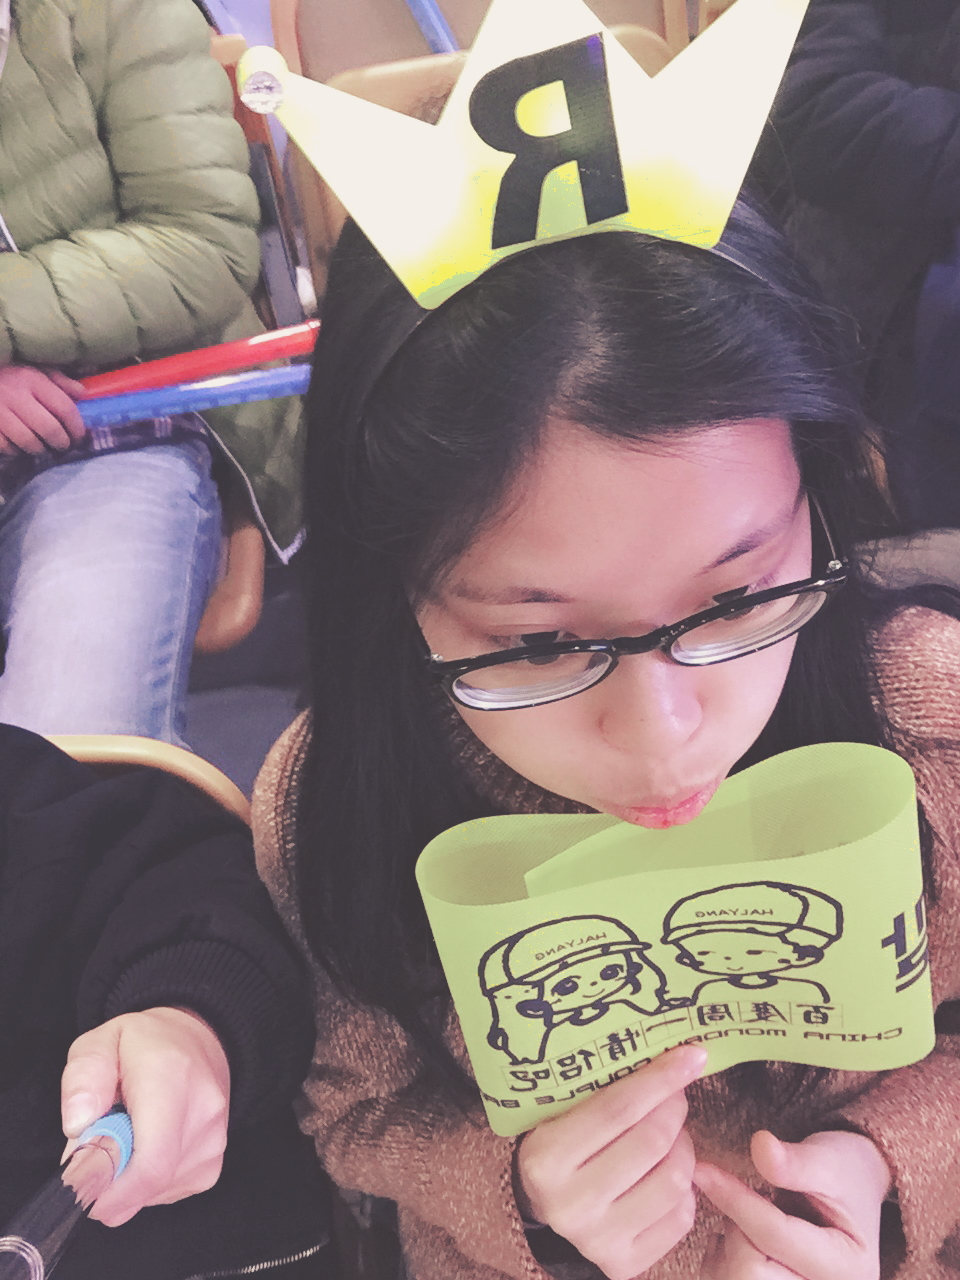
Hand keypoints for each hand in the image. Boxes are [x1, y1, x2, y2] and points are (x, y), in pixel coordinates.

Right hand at [0, 365, 85, 453]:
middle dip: (61, 443)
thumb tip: (81, 394)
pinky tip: (19, 446)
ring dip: (40, 449)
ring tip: (43, 447)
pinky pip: (6, 447)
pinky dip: (16, 450)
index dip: (76, 427)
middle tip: (64, 446)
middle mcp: (15, 395)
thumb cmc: (8, 371)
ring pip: (28, 442)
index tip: (79, 435)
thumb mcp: (33, 367)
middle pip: (49, 429)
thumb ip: (58, 380)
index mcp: (31, 379)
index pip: (64, 408)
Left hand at [60, 1007, 230, 1225]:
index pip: (151, 1163)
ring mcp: (213, 1143)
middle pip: (147, 1184)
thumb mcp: (101, 1041)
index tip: (82, 1186)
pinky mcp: (212, 1165)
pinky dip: (145, 1184)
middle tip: (97, 1148)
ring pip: (152, 1194)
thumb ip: (84, 1077)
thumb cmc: (145, 1044)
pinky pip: (165, 1193)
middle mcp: (203, 1112)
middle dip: (109, 1182)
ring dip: (127, 1180)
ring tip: (127, 1137)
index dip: (110, 1191)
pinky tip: (146, 1147)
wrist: (196, 1043)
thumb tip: (79, 1125)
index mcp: (172, 1077)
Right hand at [515, 1044, 705, 1278]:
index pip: (618, 1108)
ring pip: (674, 1180)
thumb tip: (673, 1056)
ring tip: (670, 1136)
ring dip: (683, 1147)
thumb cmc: (559, 1147)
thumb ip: (603, 1089)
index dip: (660, 1079)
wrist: (542, 1211)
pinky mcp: (624, 1264)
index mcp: (545, 1158)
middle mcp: (570, 1204)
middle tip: (675, 1095)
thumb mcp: (560, 1114)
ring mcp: (598, 1239)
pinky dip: (685, 1188)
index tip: (691, 1055)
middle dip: (674, 1108)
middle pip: (652, 1142)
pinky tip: (666, 1172)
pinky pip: (681, 1218)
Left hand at [695, 1129, 891, 1279]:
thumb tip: (761, 1145)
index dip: (734, 1198)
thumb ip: (795, 1161)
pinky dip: (721, 1260)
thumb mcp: (828, 1161)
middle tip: (748, 1201)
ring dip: (727, 1245)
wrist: (850, 1199)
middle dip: (735, 1229)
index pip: (773, 1235)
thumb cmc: (841, 1176)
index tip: (702, 1168)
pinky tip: (742, 1240)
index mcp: (846, 1267)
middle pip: (749, 1273)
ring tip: (750, 1221)